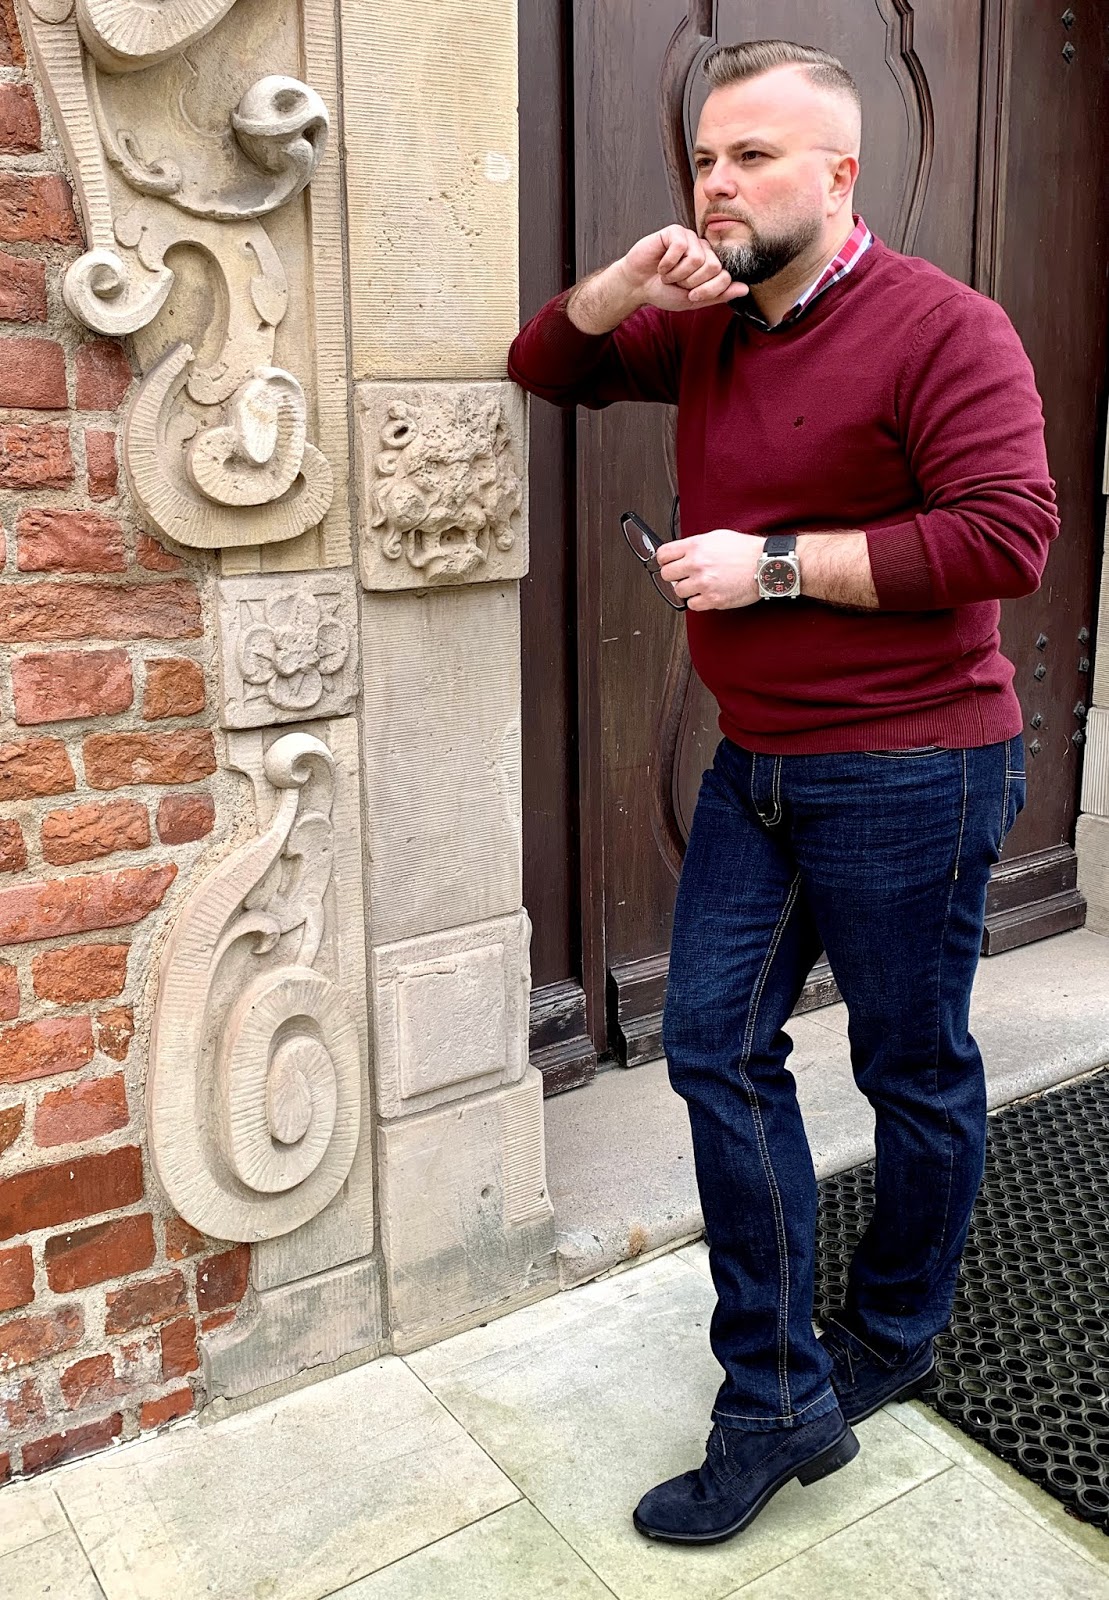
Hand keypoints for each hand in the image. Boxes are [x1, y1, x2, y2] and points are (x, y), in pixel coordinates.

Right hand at [619, 226, 748, 313]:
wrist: (637, 286)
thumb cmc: (663, 291)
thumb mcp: (694, 300)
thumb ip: (719, 294)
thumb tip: (745, 288)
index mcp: (711, 264)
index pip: (724, 277)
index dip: (706, 291)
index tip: (689, 293)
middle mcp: (703, 249)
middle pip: (713, 267)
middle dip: (691, 282)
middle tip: (677, 281)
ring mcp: (690, 238)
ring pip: (697, 258)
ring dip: (677, 273)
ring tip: (668, 273)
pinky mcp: (674, 232)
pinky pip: (680, 248)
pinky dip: (667, 263)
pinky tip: (661, 263)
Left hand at [655, 528, 762, 609]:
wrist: (765, 565)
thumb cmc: (745, 551)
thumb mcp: (717, 537)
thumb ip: (696, 545)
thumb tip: (680, 552)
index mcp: (696, 546)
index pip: (663, 555)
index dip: (664, 560)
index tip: (668, 564)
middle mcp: (697, 564)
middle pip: (666, 574)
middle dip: (675, 576)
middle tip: (685, 576)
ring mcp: (704, 583)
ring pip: (678, 591)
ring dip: (687, 590)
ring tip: (701, 584)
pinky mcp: (713, 599)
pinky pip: (692, 605)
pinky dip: (698, 602)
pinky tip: (707, 594)